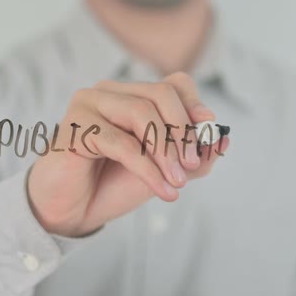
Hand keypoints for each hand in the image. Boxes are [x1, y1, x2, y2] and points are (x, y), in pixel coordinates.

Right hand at [27, 72, 229, 236]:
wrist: (73, 210)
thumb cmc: (113, 184)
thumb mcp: (164, 169)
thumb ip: (193, 156)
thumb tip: (223, 140)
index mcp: (131, 95)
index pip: (173, 84)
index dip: (194, 108)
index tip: (208, 137)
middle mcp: (109, 92)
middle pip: (160, 94)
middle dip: (183, 131)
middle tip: (192, 165)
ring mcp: (89, 105)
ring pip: (140, 113)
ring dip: (166, 151)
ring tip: (176, 182)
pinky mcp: (75, 127)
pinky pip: (120, 142)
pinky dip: (147, 168)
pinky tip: (162, 189)